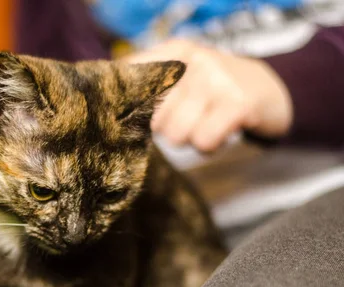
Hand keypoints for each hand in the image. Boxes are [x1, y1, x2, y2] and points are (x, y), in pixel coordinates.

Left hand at [125, 40, 292, 151]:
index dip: (125, 108)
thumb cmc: (211, 90)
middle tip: (187, 121)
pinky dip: (208, 146)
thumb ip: (145, 88)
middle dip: (165, 130)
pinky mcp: (237, 103)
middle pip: (152, 118)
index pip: (130, 79)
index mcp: (172, 52)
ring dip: (189, 140)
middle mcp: (192, 60)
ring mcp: (216, 79)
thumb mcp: (180, 77)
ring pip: (176, 134)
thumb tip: (108, 112)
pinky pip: (203, 141)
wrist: (268, 89)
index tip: (131, 120)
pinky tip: (219, 133)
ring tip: (204, 125)